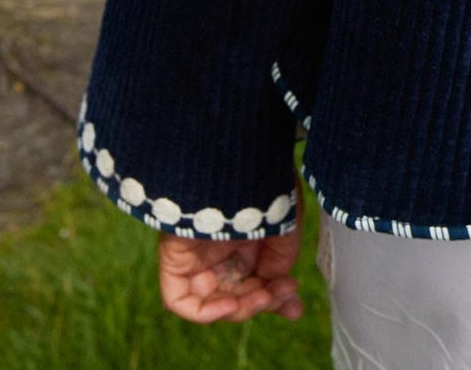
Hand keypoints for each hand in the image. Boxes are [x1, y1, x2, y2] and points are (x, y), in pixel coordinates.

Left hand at [157, 180, 304, 322]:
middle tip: (285, 296)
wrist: (237, 159)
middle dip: (263, 301)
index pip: (256, 275)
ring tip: (263, 298)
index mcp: (245, 234)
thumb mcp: (285, 221)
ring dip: (240, 308)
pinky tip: (231, 304)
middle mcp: (220, 246)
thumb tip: (274, 284)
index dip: (275, 296)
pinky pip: (181, 299)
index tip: (296, 306)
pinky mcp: (174, 259)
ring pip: (213, 299)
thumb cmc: (264, 183)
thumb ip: (282, 257)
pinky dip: (205, 311)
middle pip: (237, 291)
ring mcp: (196, 254)